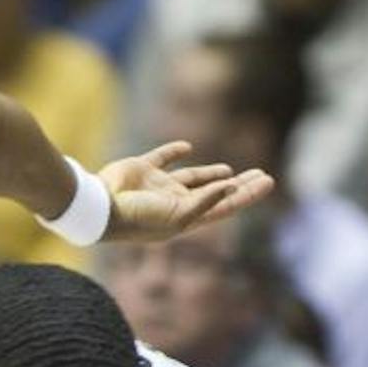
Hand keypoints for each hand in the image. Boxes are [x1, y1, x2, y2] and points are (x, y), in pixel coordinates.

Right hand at [98, 143, 273, 244]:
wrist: (98, 206)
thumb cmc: (138, 217)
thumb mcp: (177, 215)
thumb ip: (206, 200)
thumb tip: (232, 185)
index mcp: (185, 219)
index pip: (225, 205)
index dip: (248, 194)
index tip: (269, 181)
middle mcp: (174, 204)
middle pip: (214, 193)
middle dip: (239, 186)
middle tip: (262, 175)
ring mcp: (157, 188)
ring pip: (192, 178)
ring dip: (211, 175)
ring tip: (229, 171)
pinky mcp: (141, 170)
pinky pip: (162, 158)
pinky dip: (174, 152)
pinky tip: (187, 147)